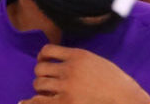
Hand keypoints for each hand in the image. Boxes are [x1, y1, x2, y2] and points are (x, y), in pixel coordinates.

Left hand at [18, 45, 149, 103]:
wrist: (122, 96)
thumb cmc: (112, 79)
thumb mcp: (95, 60)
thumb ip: (76, 59)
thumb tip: (55, 62)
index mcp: (78, 55)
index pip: (48, 50)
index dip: (42, 56)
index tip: (43, 61)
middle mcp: (70, 69)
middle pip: (40, 68)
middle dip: (40, 74)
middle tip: (45, 79)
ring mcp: (67, 86)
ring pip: (38, 84)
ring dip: (40, 88)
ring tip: (45, 91)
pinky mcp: (65, 102)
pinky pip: (40, 101)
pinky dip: (31, 102)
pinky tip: (26, 102)